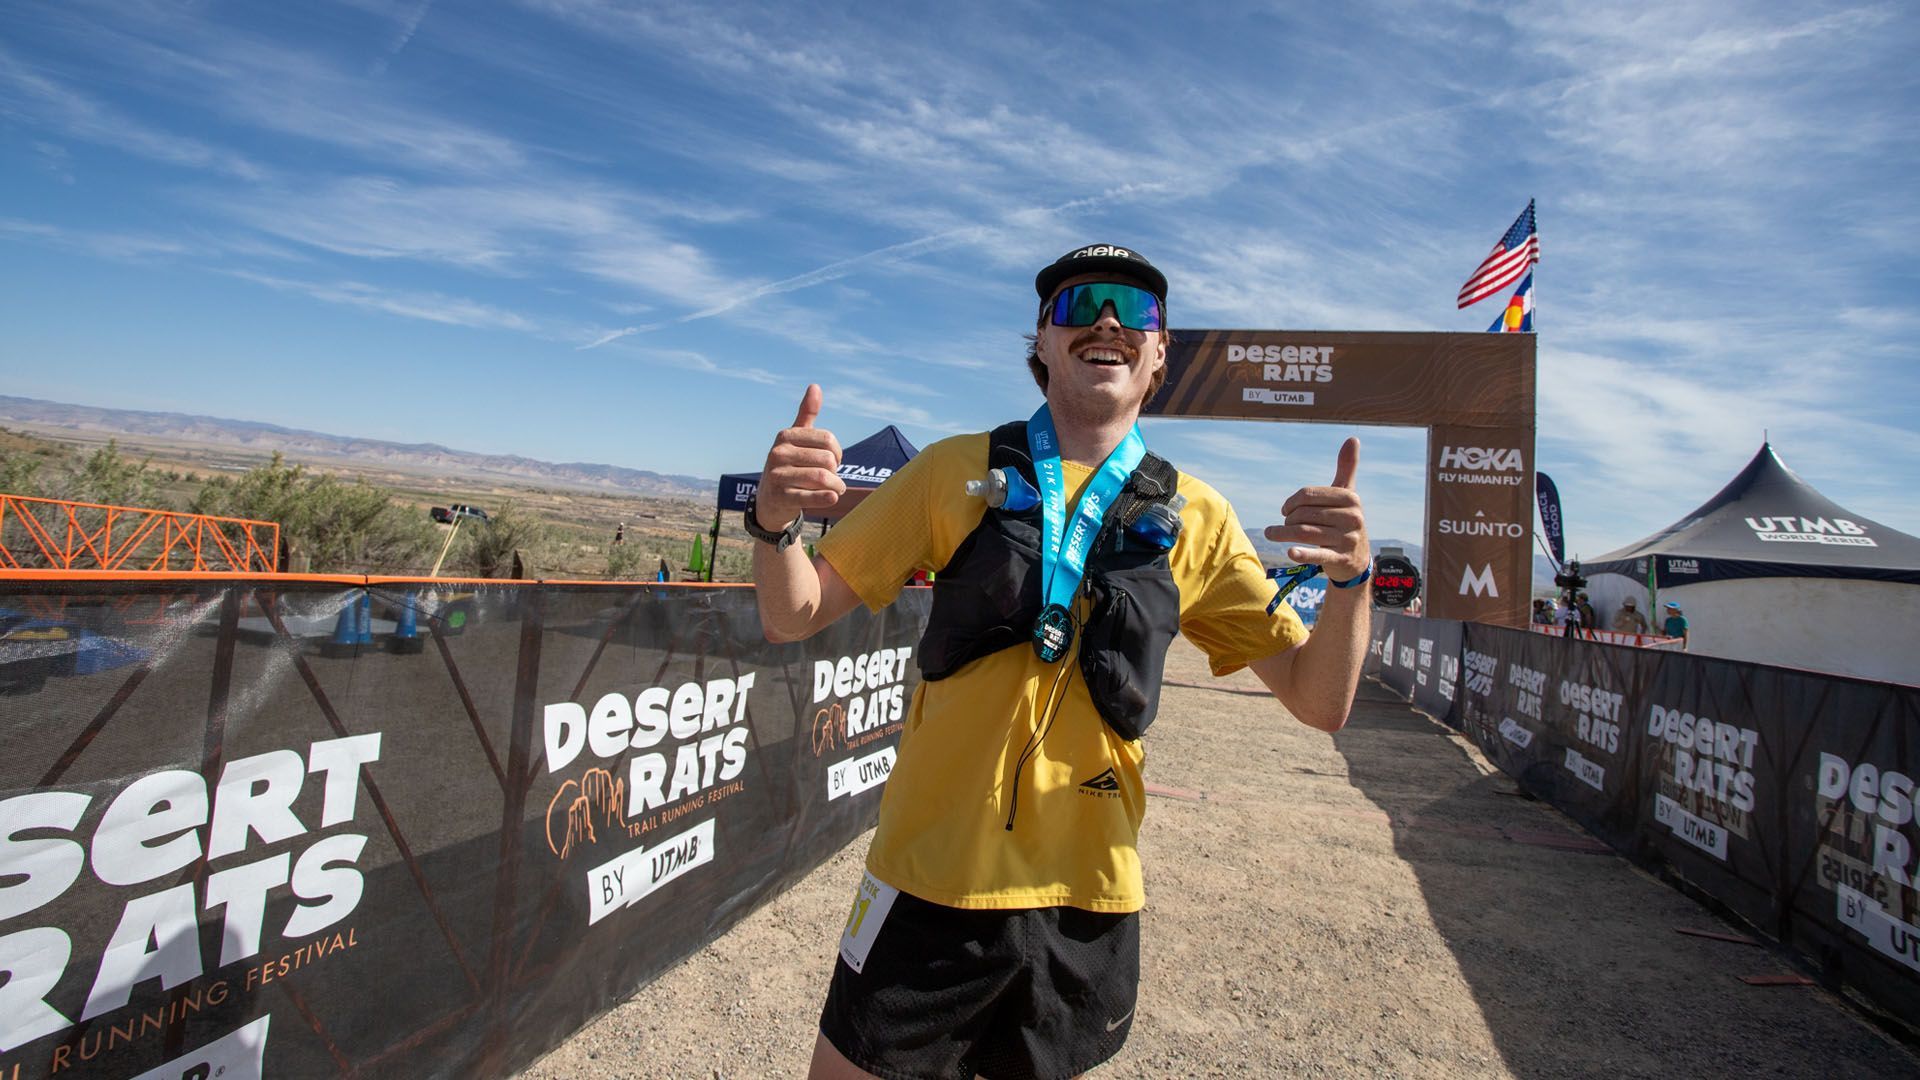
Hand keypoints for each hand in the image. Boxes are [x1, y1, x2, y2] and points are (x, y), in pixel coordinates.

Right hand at [756, 384, 844, 529]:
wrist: (769, 501)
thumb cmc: (789, 465)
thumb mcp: (795, 439)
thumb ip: (806, 415)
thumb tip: (815, 386)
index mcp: (785, 436)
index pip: (828, 440)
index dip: (838, 452)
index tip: (834, 460)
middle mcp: (778, 453)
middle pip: (828, 460)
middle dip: (836, 471)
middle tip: (833, 478)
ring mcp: (777, 476)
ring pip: (823, 478)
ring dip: (836, 486)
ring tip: (836, 489)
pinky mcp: (780, 497)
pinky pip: (811, 497)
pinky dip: (827, 498)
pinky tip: (832, 498)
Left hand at [1264, 437, 1368, 581]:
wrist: (1357, 560)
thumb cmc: (1345, 521)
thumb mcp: (1347, 495)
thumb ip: (1347, 468)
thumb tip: (1353, 438)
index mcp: (1350, 498)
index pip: (1309, 494)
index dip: (1292, 501)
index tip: (1286, 509)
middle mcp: (1352, 518)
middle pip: (1305, 513)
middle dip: (1289, 518)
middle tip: (1284, 524)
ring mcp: (1347, 539)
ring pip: (1305, 532)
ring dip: (1283, 532)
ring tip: (1271, 533)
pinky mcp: (1341, 559)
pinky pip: (1319, 555)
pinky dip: (1303, 553)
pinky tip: (1290, 552)